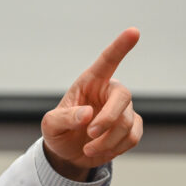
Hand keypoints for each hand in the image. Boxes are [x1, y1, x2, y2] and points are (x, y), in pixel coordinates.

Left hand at [41, 28, 141, 179]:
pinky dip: (116, 148)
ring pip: (127, 123)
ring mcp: (123, 110)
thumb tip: (88, 114)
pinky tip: (100, 151)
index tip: (134, 31)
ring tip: (88, 149)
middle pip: (124, 96)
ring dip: (107, 141)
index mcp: (89, 83)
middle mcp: (109, 92)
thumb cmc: (58, 132)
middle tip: (90, 134)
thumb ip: (65, 117)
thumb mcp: (51, 125)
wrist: (67, 154)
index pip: (107, 61)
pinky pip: (133, 137)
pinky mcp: (131, 128)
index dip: (120, 46)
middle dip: (108, 119)